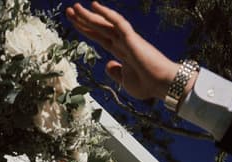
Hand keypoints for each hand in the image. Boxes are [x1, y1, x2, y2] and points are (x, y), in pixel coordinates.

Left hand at [65, 3, 181, 101]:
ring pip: (104, 24)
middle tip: (68, 11)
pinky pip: (118, 22)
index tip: (74, 23)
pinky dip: (106, 14)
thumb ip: (116, 72)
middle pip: (99, 27)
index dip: (86, 30)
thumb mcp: (125, 81)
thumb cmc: (147, 84)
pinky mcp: (132, 39)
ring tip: (74, 8)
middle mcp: (122, 42)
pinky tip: (95, 6)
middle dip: (83, 19)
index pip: (99, 37)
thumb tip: (108, 65)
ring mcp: (127, 39)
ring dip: (89, 15)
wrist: (162, 85)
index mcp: (120, 51)